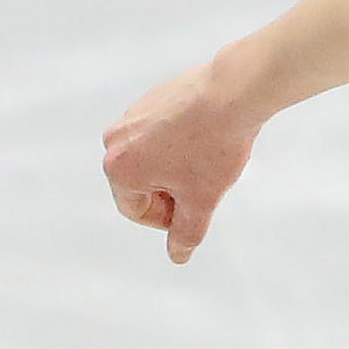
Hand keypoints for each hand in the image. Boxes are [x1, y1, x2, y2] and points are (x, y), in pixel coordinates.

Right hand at [101, 52, 263, 263]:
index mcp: (119, 169)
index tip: (193, 209)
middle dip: (170, 191)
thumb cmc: (214, 147)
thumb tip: (178, 255)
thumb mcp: (201, 201)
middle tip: (203, 186)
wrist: (233, 93)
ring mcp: (130, 116)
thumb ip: (186, 234)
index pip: (135, 210)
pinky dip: (177, 144)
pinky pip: (157, 134)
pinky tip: (205, 141)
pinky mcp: (148, 100)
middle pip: (139, 184)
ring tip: (206, 162)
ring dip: (174, 169)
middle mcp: (115, 140)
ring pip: (150, 159)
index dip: (167, 218)